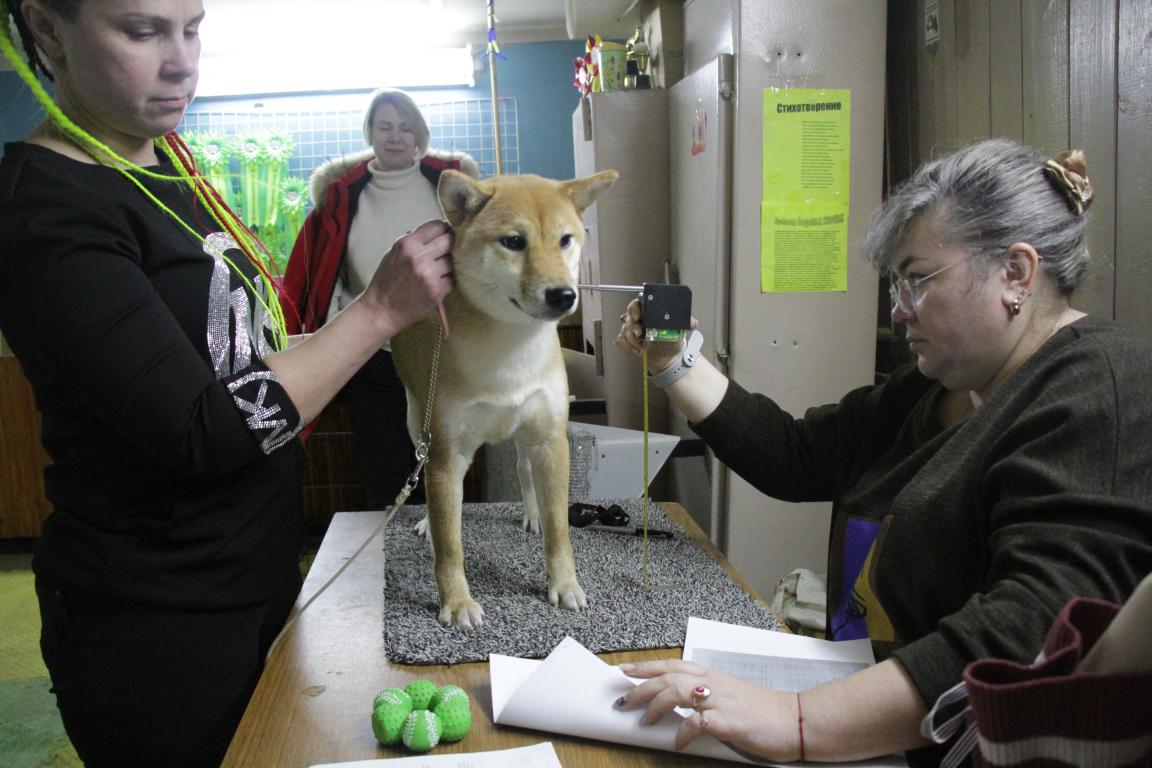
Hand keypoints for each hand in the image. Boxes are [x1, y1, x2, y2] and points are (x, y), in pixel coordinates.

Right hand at [361, 219, 453, 334]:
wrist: (381, 310)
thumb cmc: (386, 281)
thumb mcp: (393, 254)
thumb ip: (413, 242)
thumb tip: (436, 232)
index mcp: (407, 244)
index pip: (437, 226)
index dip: (443, 230)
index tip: (444, 235)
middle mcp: (419, 256)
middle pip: (449, 241)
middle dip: (448, 246)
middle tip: (444, 253)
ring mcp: (429, 273)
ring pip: (452, 261)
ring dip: (447, 266)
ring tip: (436, 272)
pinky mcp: (437, 290)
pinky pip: (451, 280)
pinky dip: (446, 282)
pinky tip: (435, 285)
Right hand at [612, 298, 698, 374]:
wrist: (669, 359)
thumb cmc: (673, 341)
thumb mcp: (681, 330)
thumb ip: (685, 323)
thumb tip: (691, 322)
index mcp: (650, 312)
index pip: (637, 303)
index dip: (635, 308)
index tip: (638, 316)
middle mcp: (640, 319)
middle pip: (628, 315)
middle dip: (632, 325)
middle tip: (639, 333)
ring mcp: (633, 330)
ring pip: (624, 329)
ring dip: (632, 339)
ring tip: (643, 345)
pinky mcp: (629, 341)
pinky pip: (621, 340)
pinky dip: (629, 347)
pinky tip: (639, 350)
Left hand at [614, 659, 800, 760]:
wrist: (796, 720)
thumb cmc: (765, 711)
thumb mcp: (731, 696)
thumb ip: (707, 696)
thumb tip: (682, 704)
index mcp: (714, 676)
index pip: (673, 664)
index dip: (647, 667)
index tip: (625, 670)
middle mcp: (714, 684)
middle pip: (669, 677)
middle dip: (641, 686)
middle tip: (622, 699)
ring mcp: (721, 701)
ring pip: (678, 692)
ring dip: (656, 706)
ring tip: (644, 720)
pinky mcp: (729, 722)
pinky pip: (698, 723)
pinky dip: (683, 732)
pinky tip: (677, 741)